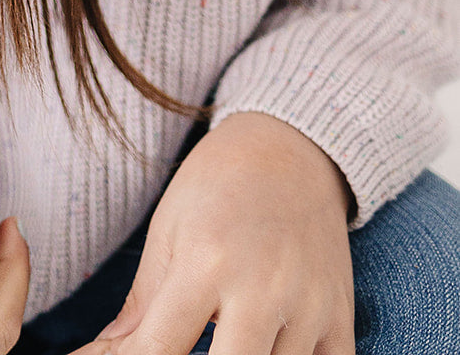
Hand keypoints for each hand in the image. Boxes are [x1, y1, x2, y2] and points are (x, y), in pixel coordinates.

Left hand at [73, 113, 354, 354]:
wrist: (289, 146)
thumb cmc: (216, 184)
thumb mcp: (168, 229)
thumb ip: (140, 305)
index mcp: (207, 261)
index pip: (158, 350)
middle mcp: (262, 289)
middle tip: (180, 348)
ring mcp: (308, 307)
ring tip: (222, 338)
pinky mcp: (340, 316)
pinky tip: (266, 347)